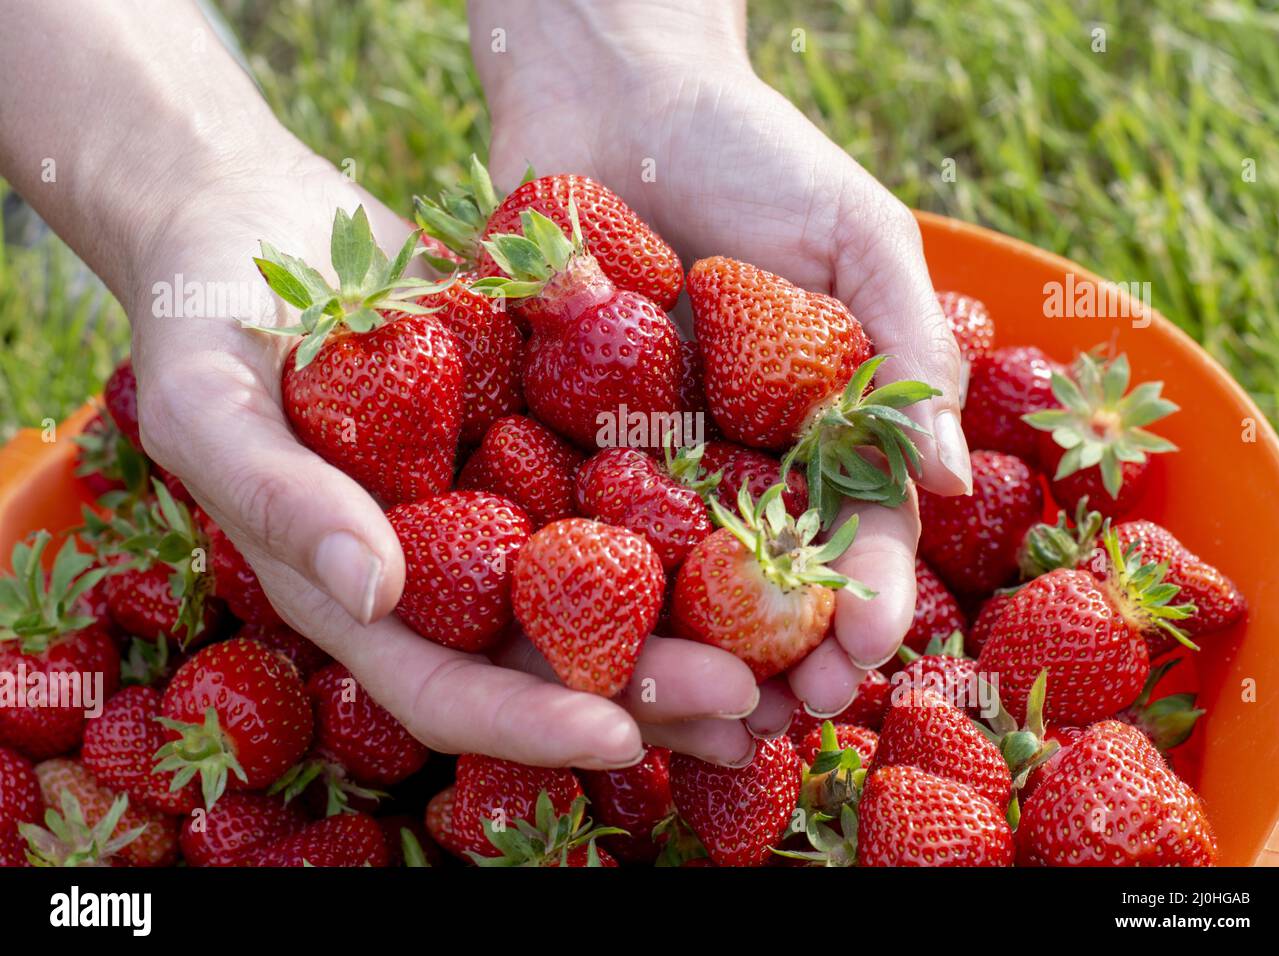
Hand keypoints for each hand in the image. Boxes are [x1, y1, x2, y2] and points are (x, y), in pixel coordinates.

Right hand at [124, 137, 764, 768]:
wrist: (250, 218)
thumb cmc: (201, 320)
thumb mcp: (209, 406)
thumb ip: (280, 499)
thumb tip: (373, 593)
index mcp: (361, 590)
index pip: (447, 686)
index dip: (529, 722)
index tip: (616, 737)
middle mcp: (442, 564)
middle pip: (553, 654)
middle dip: (648, 689)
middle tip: (749, 703)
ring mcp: (496, 498)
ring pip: (606, 584)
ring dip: (694, 621)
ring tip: (789, 649)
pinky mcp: (540, 430)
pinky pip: (619, 477)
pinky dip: (688, 506)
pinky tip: (768, 516)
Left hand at [472, 0, 971, 737]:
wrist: (614, 92)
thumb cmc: (755, 149)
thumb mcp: (859, 234)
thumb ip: (906, 350)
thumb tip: (953, 484)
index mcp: (817, 422)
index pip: (853, 528)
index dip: (863, 595)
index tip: (860, 653)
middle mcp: (735, 454)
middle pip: (758, 577)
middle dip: (772, 654)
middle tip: (775, 717)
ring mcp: (644, 452)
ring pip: (665, 571)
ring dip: (677, 647)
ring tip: (682, 706)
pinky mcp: (556, 433)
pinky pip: (566, 514)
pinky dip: (572, 578)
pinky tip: (573, 638)